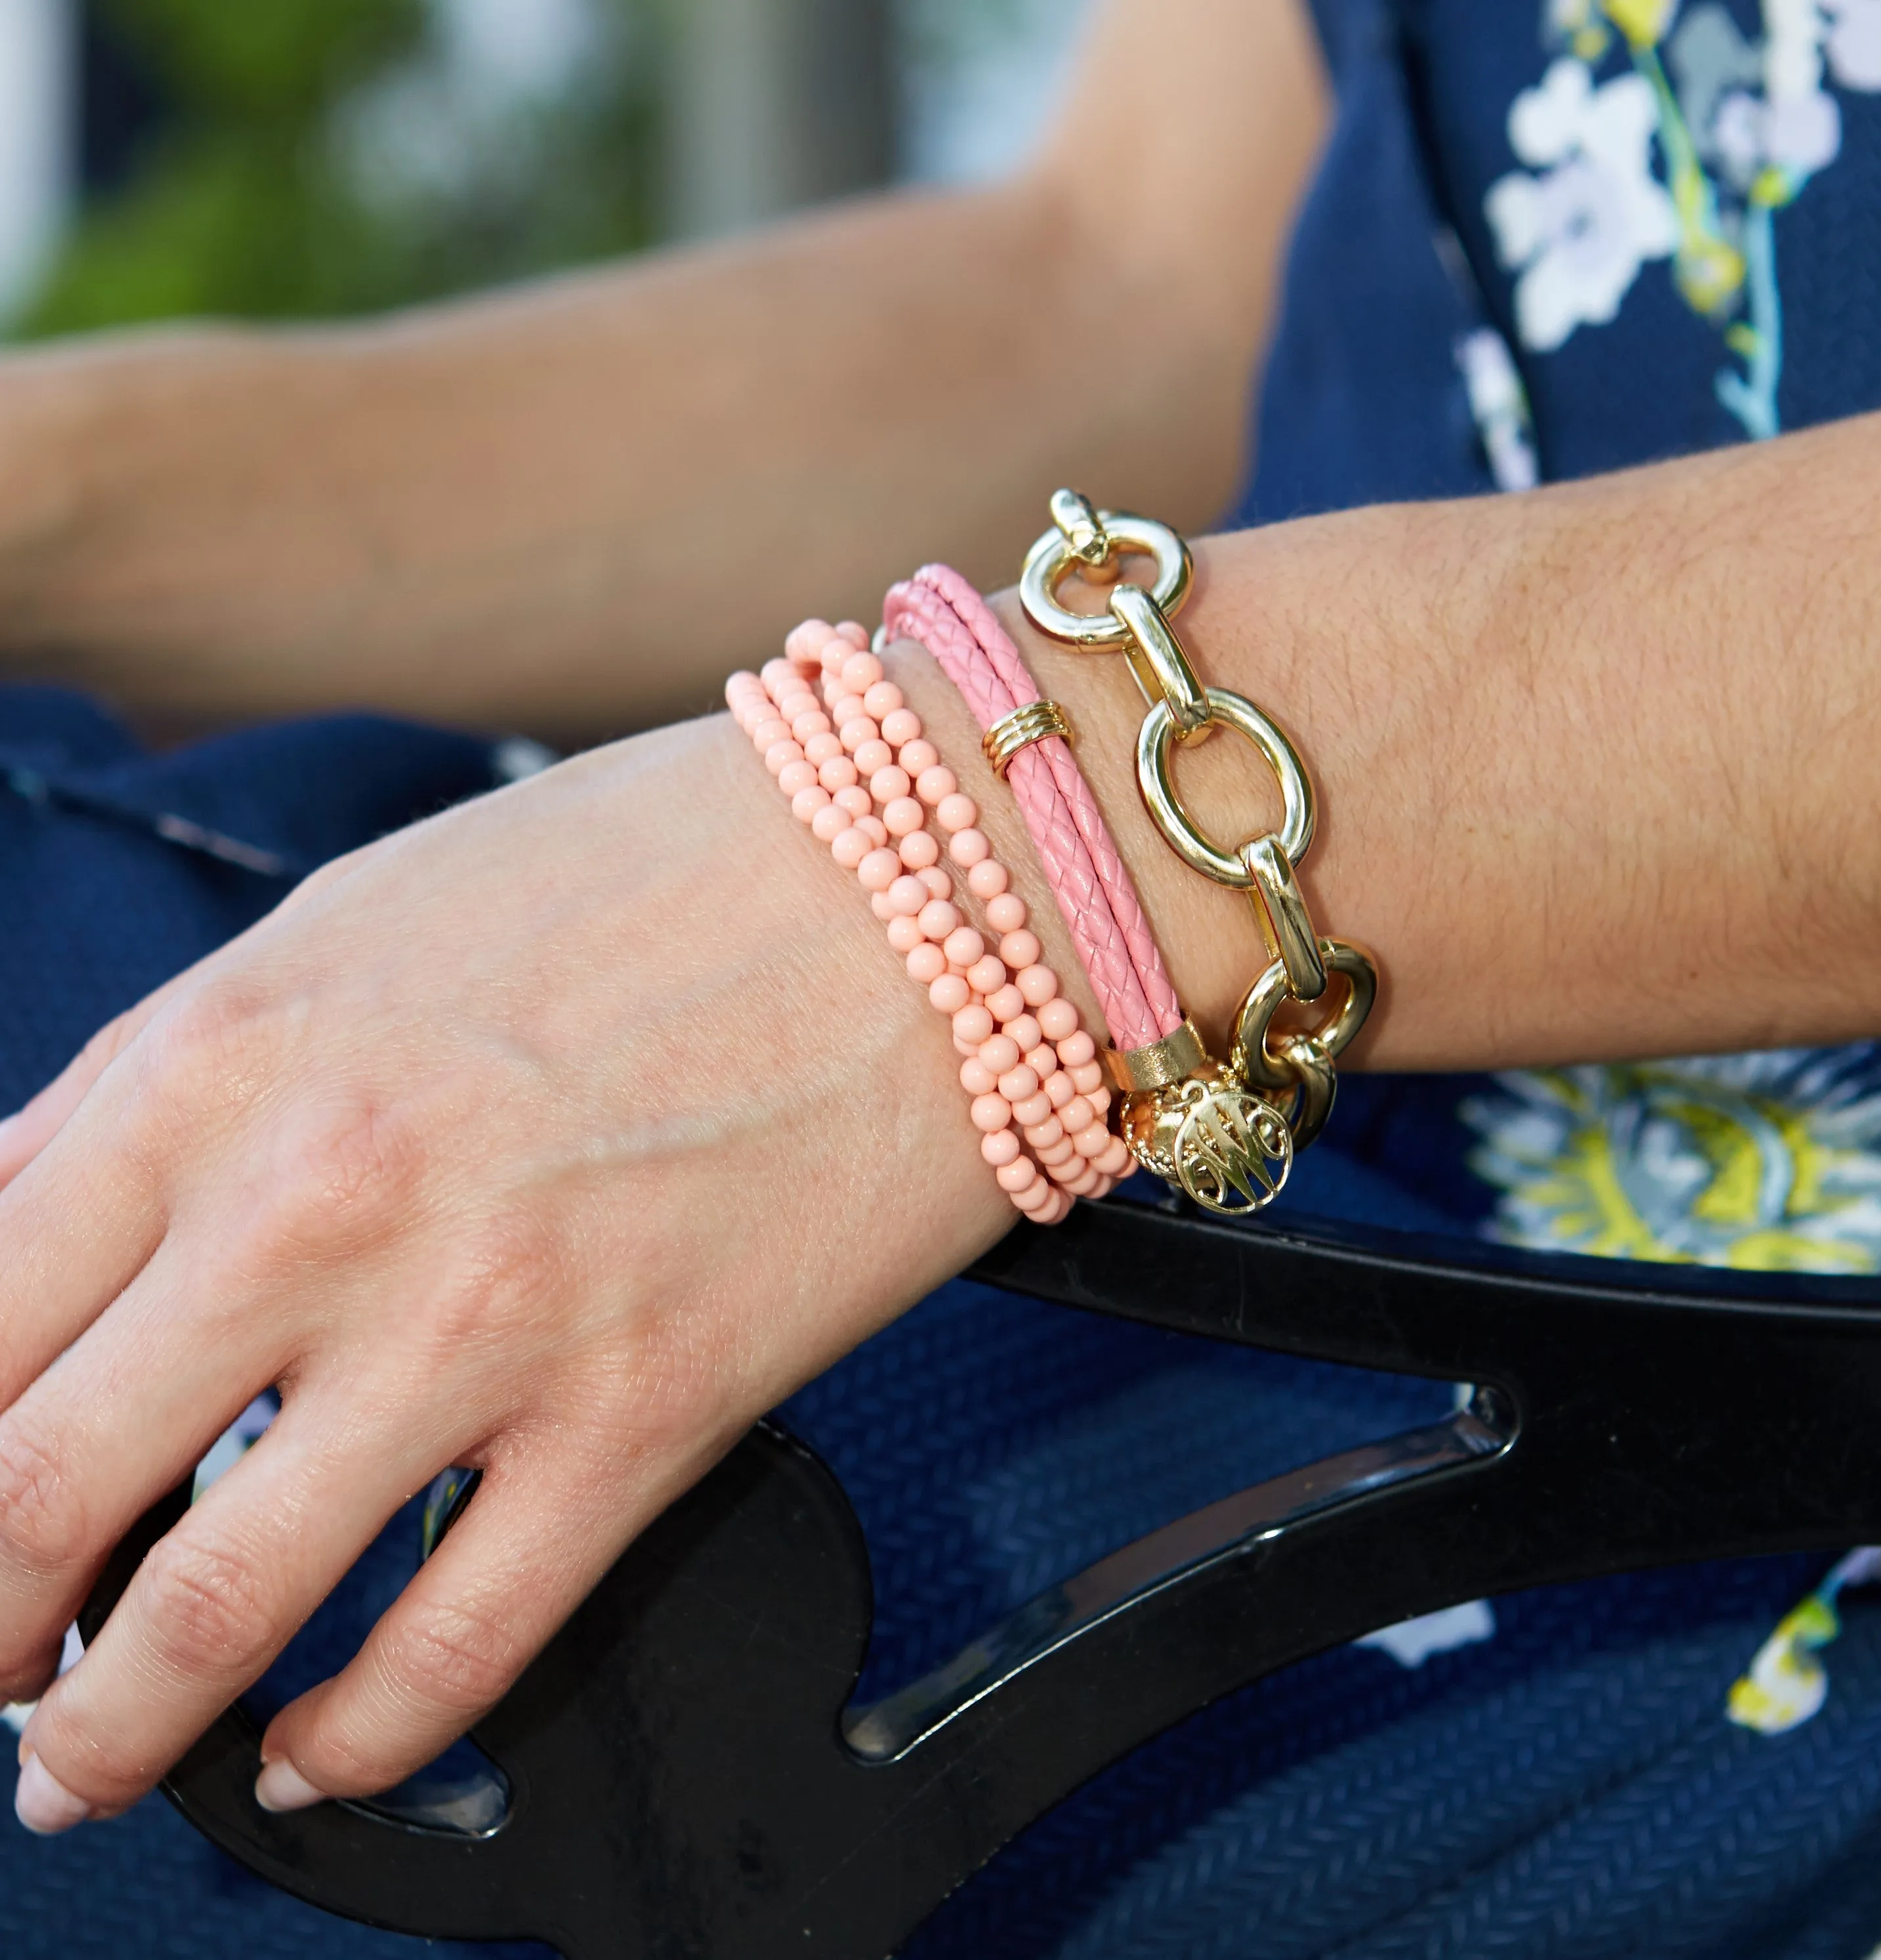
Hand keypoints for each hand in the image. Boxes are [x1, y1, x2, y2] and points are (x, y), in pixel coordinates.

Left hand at [0, 706, 1013, 1829]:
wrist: (915, 873)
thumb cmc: (652, 870)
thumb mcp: (344, 927)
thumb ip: (159, 1087)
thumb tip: (21, 1225)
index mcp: (223, 1063)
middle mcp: (325, 1204)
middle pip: (32, 1501)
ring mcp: (486, 1324)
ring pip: (208, 1618)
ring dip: (110, 1736)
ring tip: (95, 1767)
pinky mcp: (646, 1412)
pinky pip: (454, 1650)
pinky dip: (354, 1740)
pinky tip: (321, 1743)